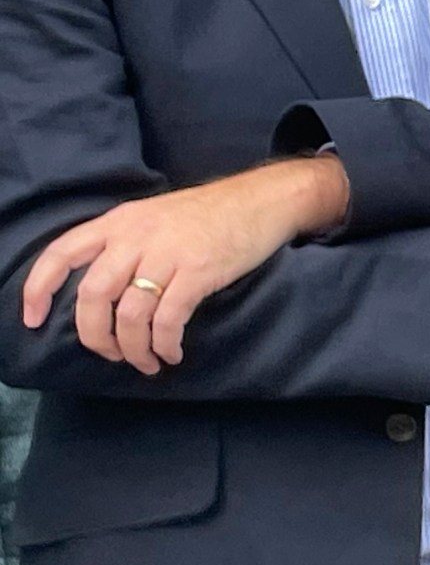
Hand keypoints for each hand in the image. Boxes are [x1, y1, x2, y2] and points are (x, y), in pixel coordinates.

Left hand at [18, 157, 347, 373]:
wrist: (261, 201)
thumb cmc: (207, 214)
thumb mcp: (152, 217)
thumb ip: (123, 244)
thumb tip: (102, 291)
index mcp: (118, 222)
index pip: (61, 253)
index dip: (39, 289)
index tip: (33, 320)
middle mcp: (135, 237)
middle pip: (93, 295)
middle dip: (95, 336)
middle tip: (110, 355)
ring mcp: (167, 254)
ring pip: (131, 313)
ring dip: (133, 349)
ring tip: (147, 363)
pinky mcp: (199, 272)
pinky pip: (169, 318)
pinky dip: (165, 344)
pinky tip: (172, 353)